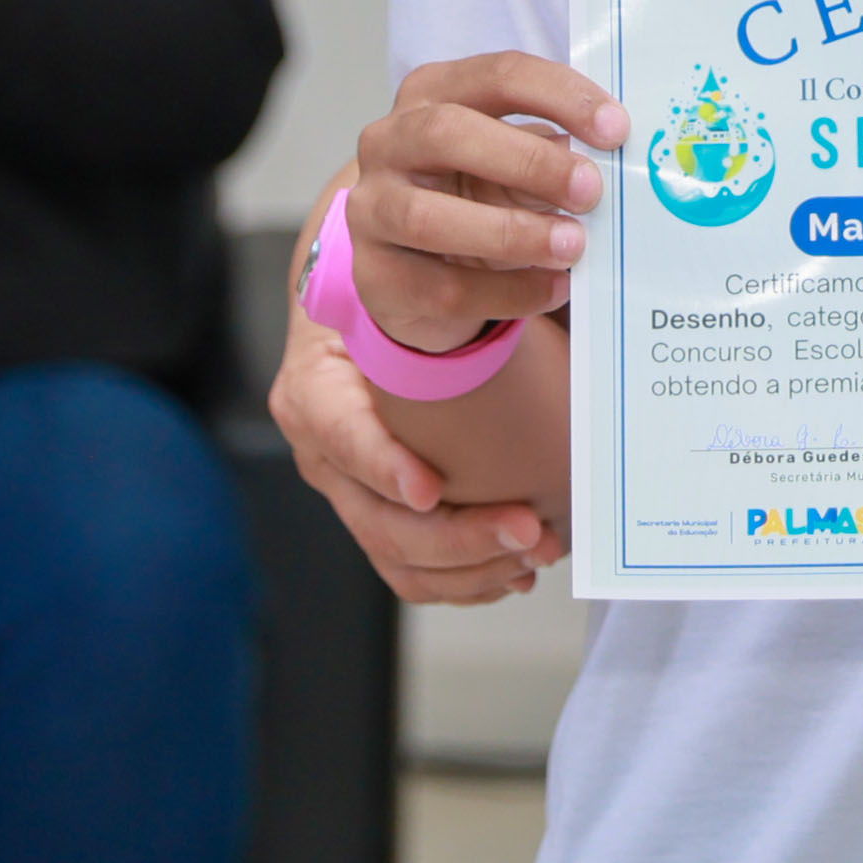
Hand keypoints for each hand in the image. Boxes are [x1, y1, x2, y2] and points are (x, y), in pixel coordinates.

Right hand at [267, 298, 557, 603]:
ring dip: (471, 569)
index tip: (430, 489)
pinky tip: (515, 570)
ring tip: (536, 554)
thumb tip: (547, 292)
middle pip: (378, 520)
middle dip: (458, 537)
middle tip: (527, 529)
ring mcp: (349, 492)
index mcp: (316, 392)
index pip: (342, 437)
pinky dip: (465, 579)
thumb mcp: (398, 282)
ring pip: (398, 557)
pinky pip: (412, 569)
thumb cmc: (385, 291)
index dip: (384, 468)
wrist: (357, 304)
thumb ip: (447, 297)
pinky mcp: (376, 514)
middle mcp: (322, 452)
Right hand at [351, 50, 629, 352]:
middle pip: (448, 132)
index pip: (498, 74)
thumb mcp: (514, 161)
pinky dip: (507, 292)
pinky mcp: (373, 274)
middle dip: (529, 162)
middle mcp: (390, 141)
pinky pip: (440, 288)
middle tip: (591, 191)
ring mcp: (370, 207)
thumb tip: (613, 161)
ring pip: (428, 217)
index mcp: (434, 92)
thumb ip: (553, 153)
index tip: (616, 129)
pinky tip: (552, 288)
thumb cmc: (476, 193)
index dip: (560, 96)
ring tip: (573, 246)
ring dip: (511, 232)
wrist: (416, 262)